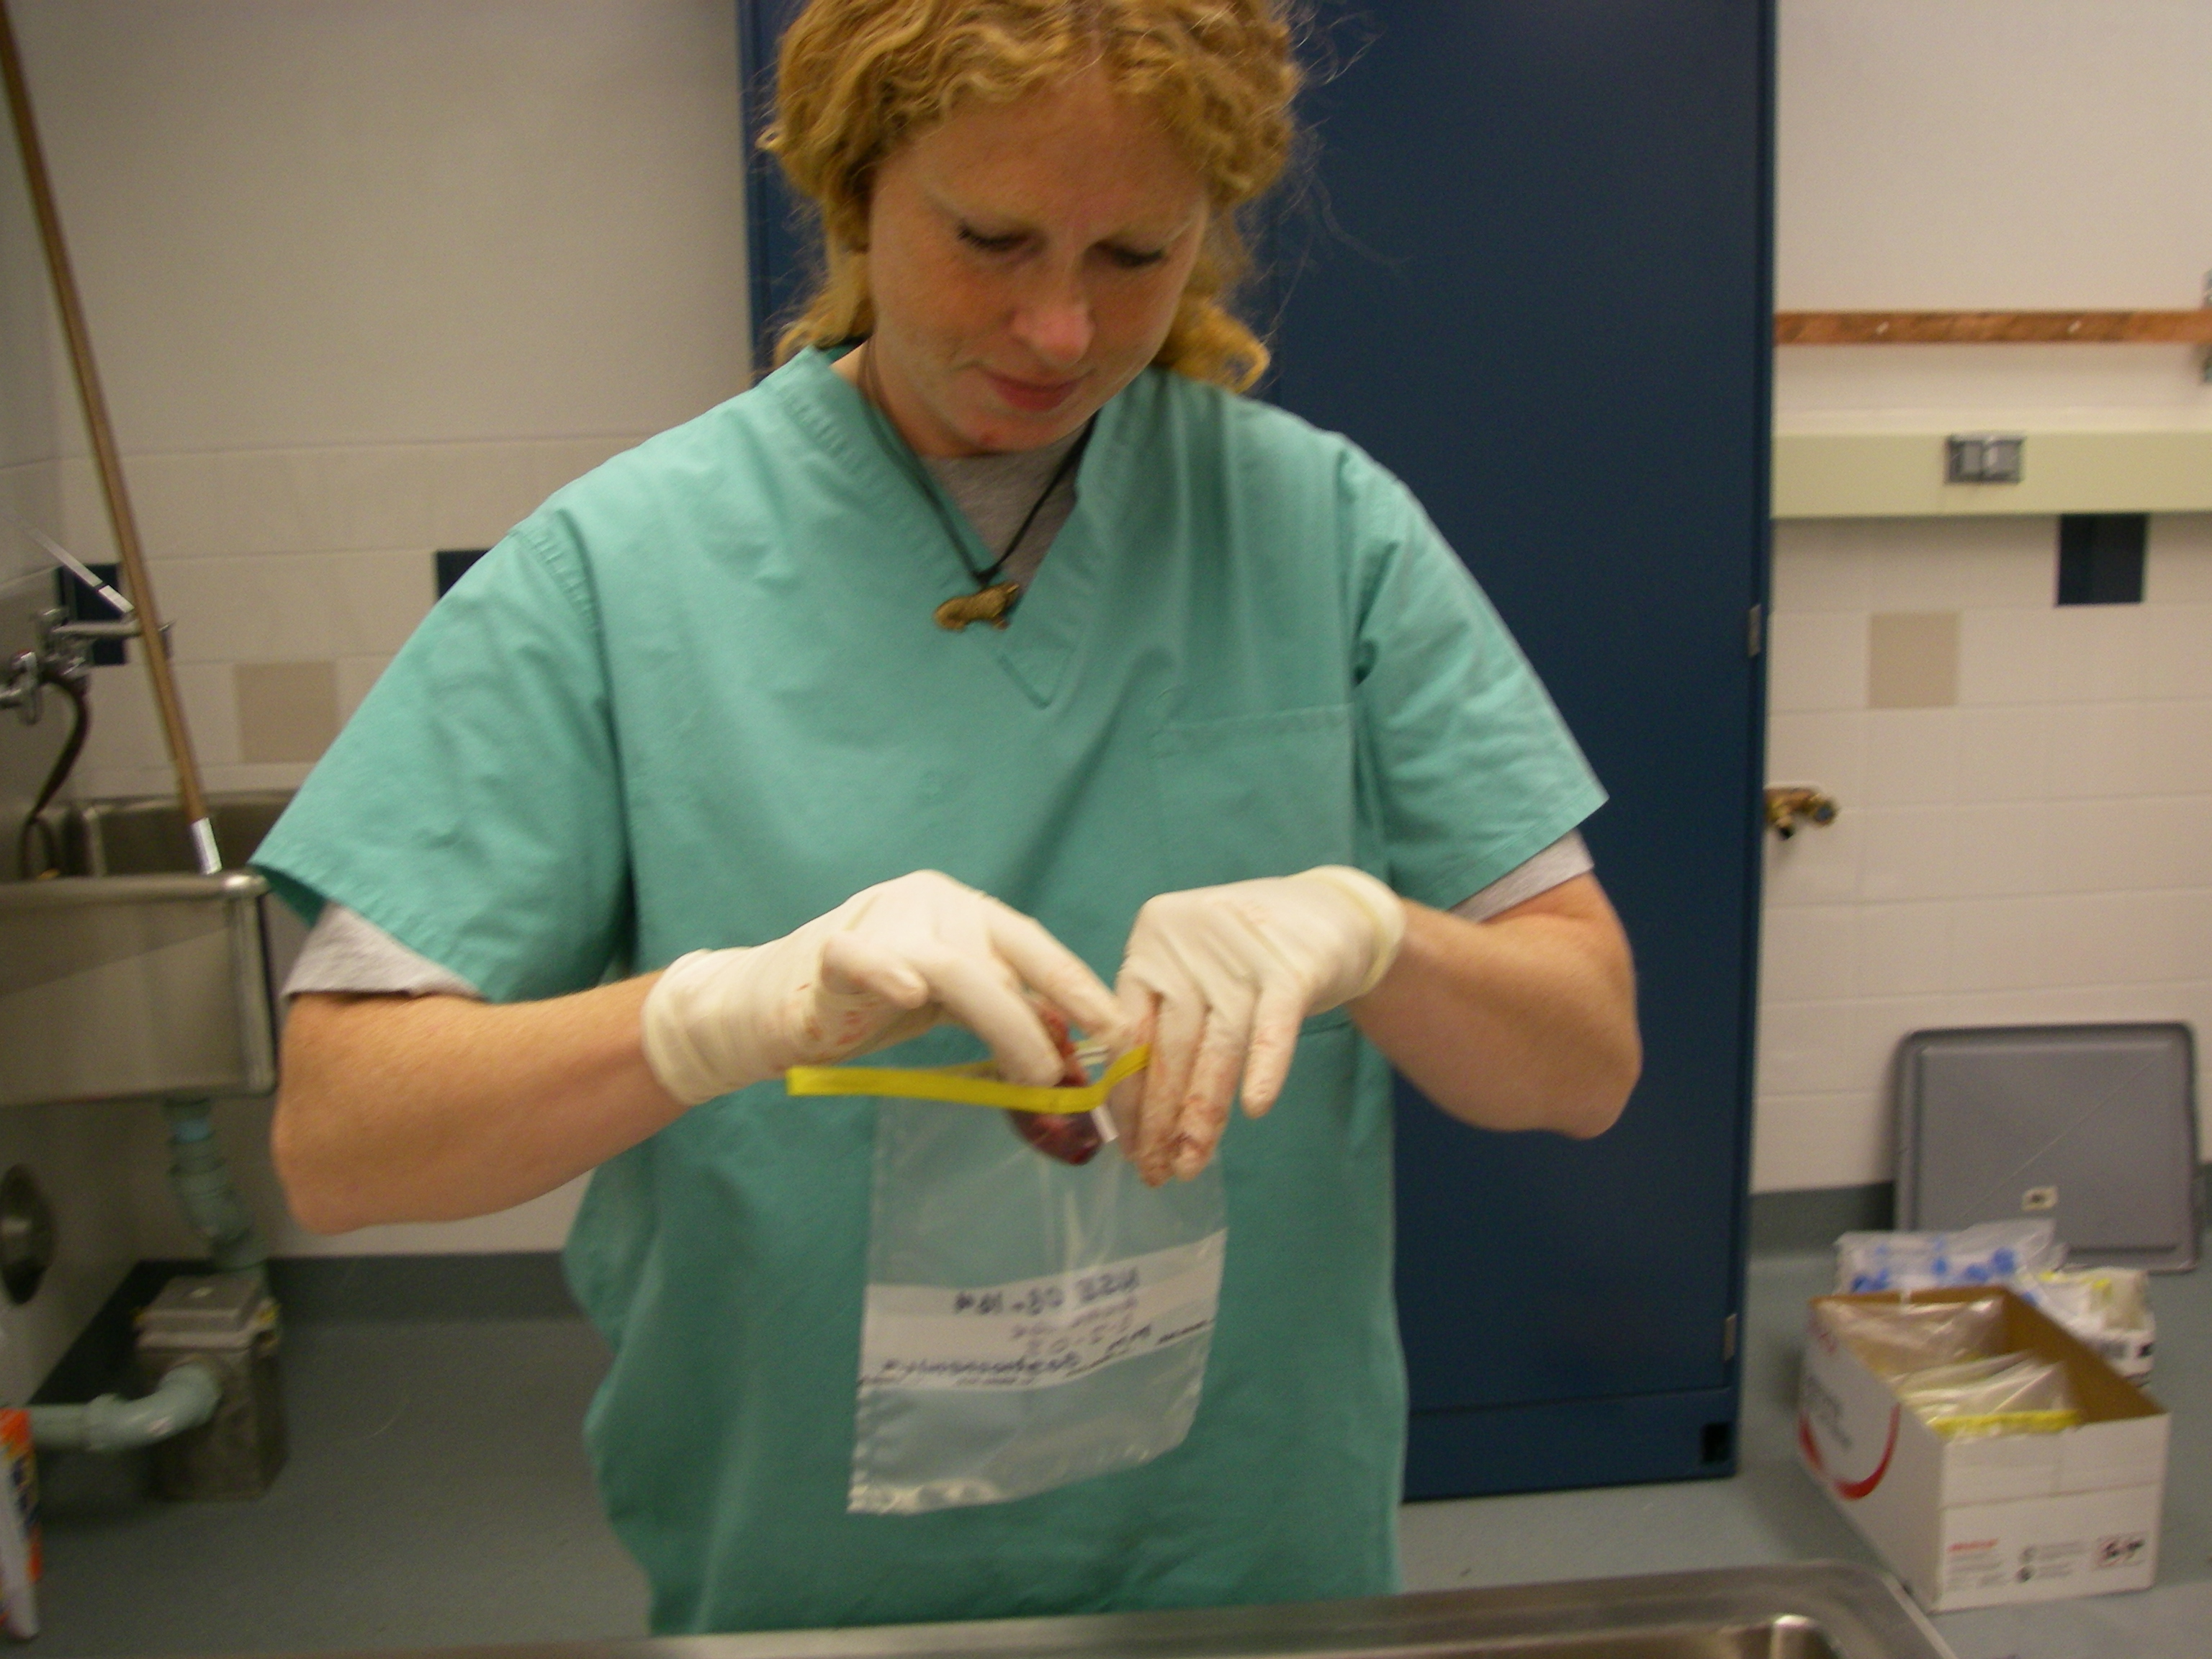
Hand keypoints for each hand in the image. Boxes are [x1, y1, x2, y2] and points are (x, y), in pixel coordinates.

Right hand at [642, 871, 1124, 1105]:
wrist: (772, 1005)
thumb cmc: (872, 1002)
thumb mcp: (951, 1002)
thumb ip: (1003, 1010)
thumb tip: (1072, 1046)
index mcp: (963, 910)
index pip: (1032, 945)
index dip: (1078, 986)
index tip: (1118, 1029)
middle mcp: (930, 902)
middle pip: (1001, 962)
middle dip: (1045, 1021)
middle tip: (1072, 1075)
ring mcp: (881, 920)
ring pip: (956, 970)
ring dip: (1004, 1025)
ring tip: (1032, 1074)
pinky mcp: (831, 952)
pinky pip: (863, 958)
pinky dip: (886, 973)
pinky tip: (908, 992)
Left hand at [1113, 866, 1404, 1182]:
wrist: (1332, 910)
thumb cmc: (1249, 955)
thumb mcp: (1196, 974)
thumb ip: (1166, 1022)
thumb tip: (1135, 1113)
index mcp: (1151, 942)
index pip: (1129, 1031)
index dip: (1128, 1096)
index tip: (1130, 1146)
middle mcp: (1187, 943)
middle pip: (1168, 1046)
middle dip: (1159, 1119)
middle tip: (1154, 1173)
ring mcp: (1239, 953)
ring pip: (1217, 1048)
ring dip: (1201, 1114)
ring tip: (1190, 1165)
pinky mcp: (1291, 966)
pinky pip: (1272, 1028)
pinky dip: (1265, 1068)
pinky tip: (1255, 1108)